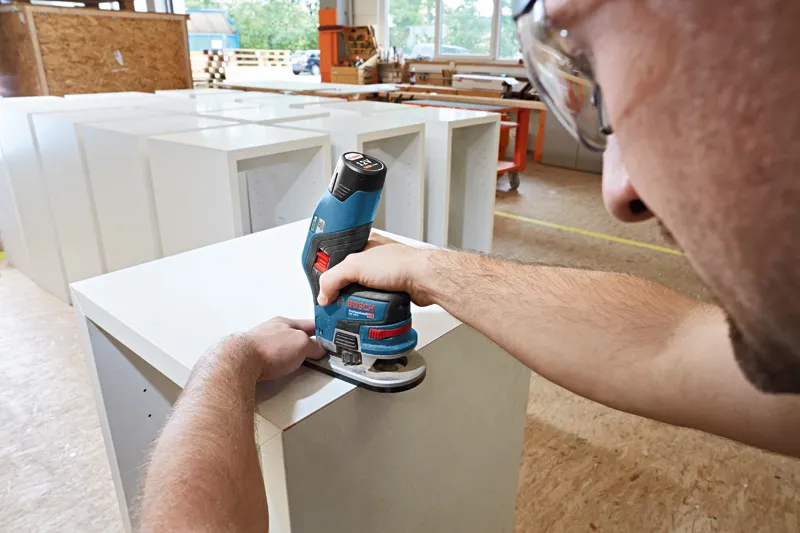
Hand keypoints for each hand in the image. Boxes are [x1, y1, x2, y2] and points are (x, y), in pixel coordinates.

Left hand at [242, 317, 325, 381]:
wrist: (241, 362)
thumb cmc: (266, 348)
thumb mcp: (301, 343)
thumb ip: (313, 345)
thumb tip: (319, 349)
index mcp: (284, 323)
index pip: (309, 324)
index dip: (321, 330)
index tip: (328, 336)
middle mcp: (271, 332)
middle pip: (295, 337)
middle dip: (304, 345)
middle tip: (314, 354)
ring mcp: (261, 345)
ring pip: (282, 350)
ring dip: (290, 357)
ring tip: (296, 365)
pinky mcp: (254, 360)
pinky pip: (272, 361)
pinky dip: (278, 366)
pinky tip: (280, 371)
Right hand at [317, 233, 435, 306]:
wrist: (424, 280)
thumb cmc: (399, 264)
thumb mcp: (355, 266)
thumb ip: (333, 279)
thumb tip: (323, 295)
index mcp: (364, 245)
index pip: (338, 259)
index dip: (329, 273)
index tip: (323, 288)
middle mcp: (374, 259)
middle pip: (349, 278)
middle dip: (343, 291)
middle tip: (335, 302)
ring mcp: (384, 276)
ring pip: (362, 292)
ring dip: (357, 302)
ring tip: (350, 310)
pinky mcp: (392, 290)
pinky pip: (375, 302)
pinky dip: (371, 308)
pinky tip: (367, 312)